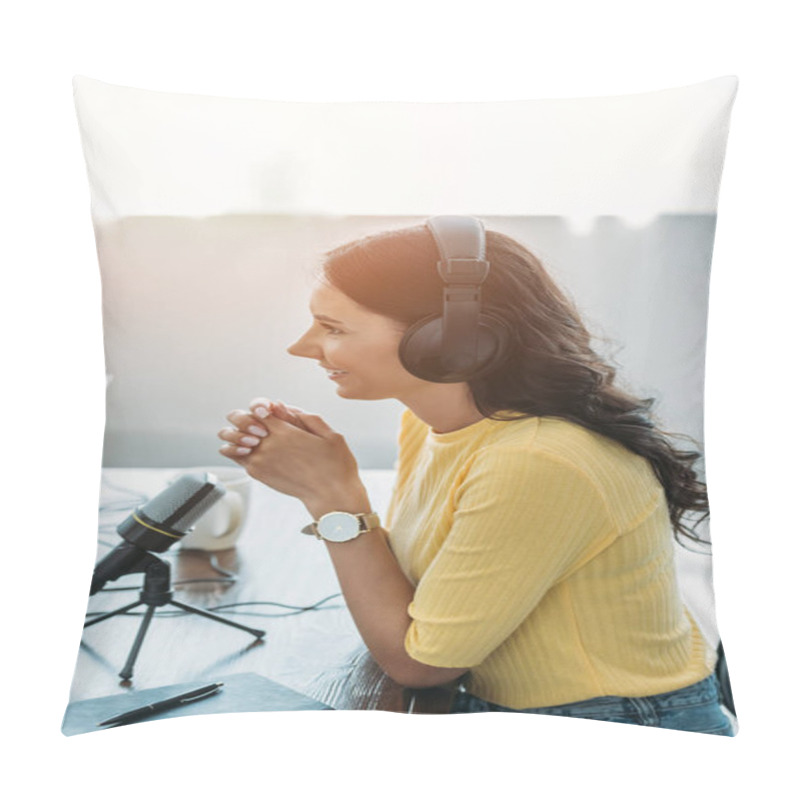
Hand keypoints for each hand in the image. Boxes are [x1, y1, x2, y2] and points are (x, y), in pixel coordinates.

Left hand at [218, 399, 366, 509]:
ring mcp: (260, 461)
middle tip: (259, 423)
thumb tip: (280, 405)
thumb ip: (305, 417)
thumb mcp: (330, 434)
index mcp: (285, 432)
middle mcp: (268, 446)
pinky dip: (237, 448)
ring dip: (239, 433)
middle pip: (241, 420)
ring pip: (233, 438)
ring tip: (253, 436)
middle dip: (246, 417)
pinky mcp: (257, 473)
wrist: (330, 496)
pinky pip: (236, 455)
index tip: (270, 411)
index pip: (257, 408)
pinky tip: (251, 448)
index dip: (262, 406)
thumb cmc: (335, 465)